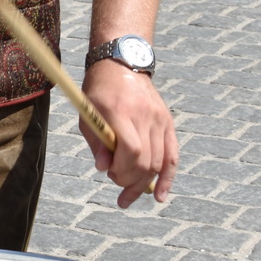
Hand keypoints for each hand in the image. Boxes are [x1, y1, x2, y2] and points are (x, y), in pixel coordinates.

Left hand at [79, 60, 178, 206]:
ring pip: (159, 162)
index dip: (121, 169)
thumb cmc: (98, 92)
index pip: (131, 149)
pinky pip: (172, 156)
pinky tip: (160, 196)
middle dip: (130, 180)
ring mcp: (159, 119)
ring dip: (144, 183)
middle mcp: (145, 115)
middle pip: (146, 160)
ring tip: (129, 192)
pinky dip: (167, 178)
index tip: (109, 173)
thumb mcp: (88, 114)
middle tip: (116, 183)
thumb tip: (103, 169)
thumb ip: (96, 142)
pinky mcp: (168, 122)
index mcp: (121, 112)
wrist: (121, 64)